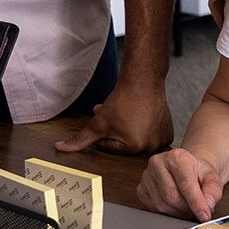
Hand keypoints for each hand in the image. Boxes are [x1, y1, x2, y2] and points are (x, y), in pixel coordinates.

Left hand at [56, 79, 173, 155]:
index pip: (110, 148)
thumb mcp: (97, 123)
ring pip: (136, 138)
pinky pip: (150, 134)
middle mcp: (152, 147)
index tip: (107, 120)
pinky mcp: (168, 130)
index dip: (103, 133)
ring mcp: (162, 138)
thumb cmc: (123, 100)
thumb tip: (61, 148)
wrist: (144, 80)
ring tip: (125, 113)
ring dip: (127, 128)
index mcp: (135, 148)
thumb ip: (80, 140)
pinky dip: (143, 126)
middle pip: (123, 144)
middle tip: (114, 116)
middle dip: (114, 131)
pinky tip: (140, 114)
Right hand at [137, 148, 224, 220]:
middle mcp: (158, 163)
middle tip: (197, 209)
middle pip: (171, 196)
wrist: (186, 169)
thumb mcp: (212, 178)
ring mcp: (146, 176)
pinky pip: (153, 209)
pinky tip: (176, 207)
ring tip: (187, 207)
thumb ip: (213, 191)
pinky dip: (168, 213)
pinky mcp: (141, 190)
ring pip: (161, 205)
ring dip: (178, 213)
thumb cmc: (198, 173)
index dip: (196, 202)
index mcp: (177, 156)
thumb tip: (208, 205)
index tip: (204, 215)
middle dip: (187, 208)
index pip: (185, 183)